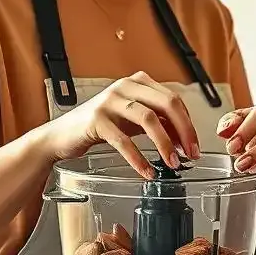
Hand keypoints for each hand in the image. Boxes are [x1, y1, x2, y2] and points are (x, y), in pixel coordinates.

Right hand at [40, 71, 200, 178]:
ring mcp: (110, 101)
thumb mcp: (133, 121)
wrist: (61, 135)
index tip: (194, 147)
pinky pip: (124, 141)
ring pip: (148, 119)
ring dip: (164, 144)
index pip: (173, 99)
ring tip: (171, 164)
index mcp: (138, 82)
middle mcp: (125, 86)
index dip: (188, 124)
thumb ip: (158, 124)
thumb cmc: (100, 126)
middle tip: (191, 155)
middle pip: (167, 104)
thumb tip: (184, 138)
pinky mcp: (96, 119)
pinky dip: (138, 159)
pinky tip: (146, 172)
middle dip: (184, 131)